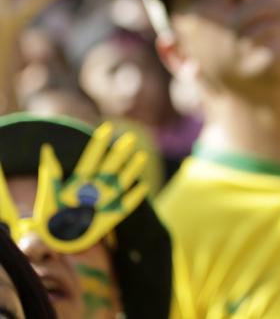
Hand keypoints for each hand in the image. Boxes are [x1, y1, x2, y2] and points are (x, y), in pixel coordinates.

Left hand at [31, 122, 150, 253]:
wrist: (53, 243)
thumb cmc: (48, 220)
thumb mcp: (48, 194)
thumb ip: (51, 174)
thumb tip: (46, 148)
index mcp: (77, 183)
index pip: (90, 159)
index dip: (98, 144)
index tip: (107, 128)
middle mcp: (93, 190)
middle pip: (109, 167)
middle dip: (119, 153)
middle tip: (130, 138)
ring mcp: (102, 203)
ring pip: (120, 183)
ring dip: (130, 170)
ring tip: (141, 156)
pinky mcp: (109, 219)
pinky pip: (124, 207)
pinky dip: (133, 198)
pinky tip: (143, 188)